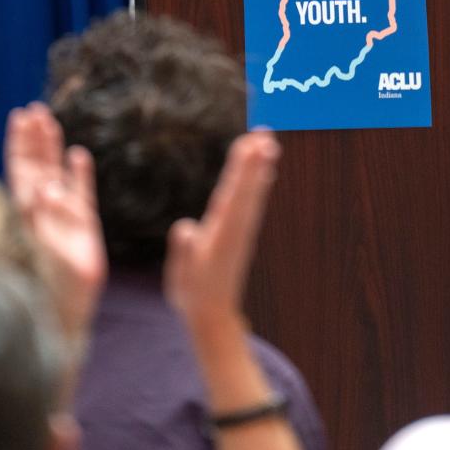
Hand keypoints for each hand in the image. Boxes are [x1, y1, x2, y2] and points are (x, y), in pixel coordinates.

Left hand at [4, 102, 106, 341]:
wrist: (64, 312)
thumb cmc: (44, 287)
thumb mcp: (40, 252)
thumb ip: (44, 221)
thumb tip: (46, 188)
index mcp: (24, 213)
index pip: (20, 169)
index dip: (20, 143)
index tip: (20, 116)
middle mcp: (41, 210)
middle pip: (36, 166)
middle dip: (35, 139)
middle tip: (36, 110)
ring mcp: (63, 216)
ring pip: (57, 174)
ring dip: (53, 149)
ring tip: (52, 122)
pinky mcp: (84, 226)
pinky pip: (82, 193)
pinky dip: (80, 174)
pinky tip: (78, 155)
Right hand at [164, 130, 279, 331]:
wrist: (213, 316)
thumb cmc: (193, 293)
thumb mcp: (182, 277)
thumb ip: (184, 251)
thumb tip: (186, 228)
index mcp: (221, 234)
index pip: (233, 194)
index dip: (243, 170)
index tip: (252, 147)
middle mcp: (235, 227)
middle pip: (247, 187)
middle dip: (255, 159)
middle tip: (265, 132)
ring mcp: (240, 229)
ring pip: (252, 192)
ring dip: (259, 165)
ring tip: (268, 141)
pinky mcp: (241, 232)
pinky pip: (251, 202)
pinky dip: (258, 183)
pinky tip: (265, 169)